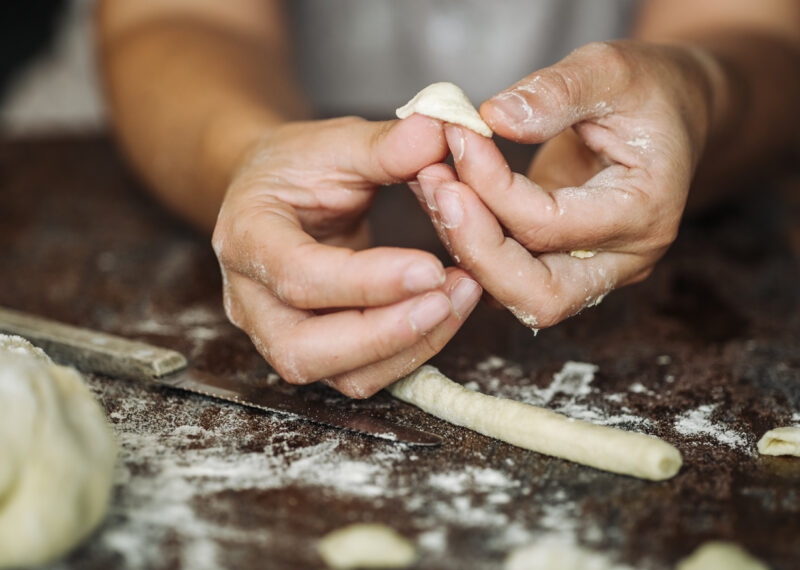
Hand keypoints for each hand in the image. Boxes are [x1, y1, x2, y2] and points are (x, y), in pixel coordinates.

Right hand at [212, 115, 482, 396]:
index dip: (366, 281)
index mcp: (247, 237)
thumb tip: (440, 131)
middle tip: (449, 294)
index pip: (297, 276)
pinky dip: (412, 351)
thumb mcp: (334, 142)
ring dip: (409, 346)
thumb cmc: (298, 168)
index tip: (430, 266)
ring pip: (341, 376)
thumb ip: (384, 143)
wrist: (274, 196)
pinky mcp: (317, 350)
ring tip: (461, 296)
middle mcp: (252, 300)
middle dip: (386, 333)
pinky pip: (365, 374)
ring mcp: (279, 334)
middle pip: (306, 350)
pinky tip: (446, 310)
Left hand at [412, 40, 712, 329]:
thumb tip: (495, 118)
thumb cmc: (646, 91)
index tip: (458, 136)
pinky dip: (471, 243)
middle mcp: (621, 260)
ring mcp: (591, 271)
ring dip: (465, 247)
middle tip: (435, 186)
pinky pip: (506, 276)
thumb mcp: (610, 69)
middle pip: (538, 294)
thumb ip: (556, 92)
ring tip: (431, 184)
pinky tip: (445, 196)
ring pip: (515, 294)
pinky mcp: (561, 265)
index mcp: (644, 213)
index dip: (492, 186)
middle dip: (475, 247)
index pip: (551, 225)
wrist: (667, 114)